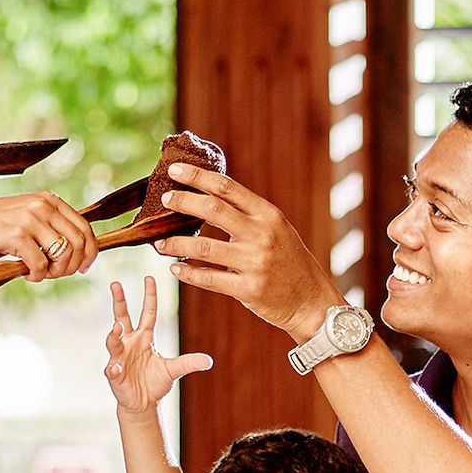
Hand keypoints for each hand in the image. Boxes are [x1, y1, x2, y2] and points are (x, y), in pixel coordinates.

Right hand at [0, 190, 97, 282]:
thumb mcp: (29, 217)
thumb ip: (51, 227)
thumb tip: (78, 252)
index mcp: (49, 200)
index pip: (84, 227)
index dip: (90, 251)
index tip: (84, 267)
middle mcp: (43, 206)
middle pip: (79, 243)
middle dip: (73, 265)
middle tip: (58, 274)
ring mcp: (30, 219)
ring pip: (63, 255)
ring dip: (55, 272)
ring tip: (41, 273)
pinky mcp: (17, 235)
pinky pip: (41, 265)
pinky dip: (37, 275)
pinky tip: (26, 273)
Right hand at [103, 280, 213, 415]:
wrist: (142, 403)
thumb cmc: (154, 382)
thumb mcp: (173, 370)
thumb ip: (189, 363)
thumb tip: (209, 361)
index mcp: (144, 338)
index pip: (148, 312)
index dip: (149, 296)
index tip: (150, 278)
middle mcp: (130, 343)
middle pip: (122, 317)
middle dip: (119, 301)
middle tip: (116, 284)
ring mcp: (120, 357)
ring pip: (114, 341)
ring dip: (113, 334)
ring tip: (116, 328)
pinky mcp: (114, 374)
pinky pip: (112, 369)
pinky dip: (114, 368)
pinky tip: (116, 368)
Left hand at [150, 166, 336, 343]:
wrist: (311, 302)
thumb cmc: (290, 263)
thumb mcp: (277, 230)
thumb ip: (248, 215)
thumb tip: (207, 196)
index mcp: (268, 215)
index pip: (227, 187)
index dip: (197, 176)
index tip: (174, 171)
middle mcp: (262, 235)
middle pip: (212, 209)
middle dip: (183, 202)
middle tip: (164, 201)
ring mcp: (255, 263)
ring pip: (203, 246)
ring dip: (176, 243)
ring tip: (160, 243)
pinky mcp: (248, 289)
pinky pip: (208, 278)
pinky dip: (188, 273)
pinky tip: (176, 269)